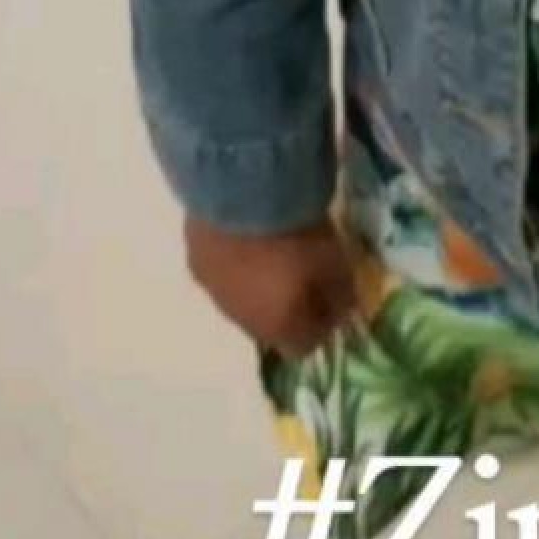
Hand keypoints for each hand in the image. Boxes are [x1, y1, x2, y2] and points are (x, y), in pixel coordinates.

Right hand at [184, 216, 357, 358]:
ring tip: (271, 247)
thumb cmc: (296, 234)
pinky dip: (234, 261)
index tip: (333, 296)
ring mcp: (213, 294)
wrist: (238, 193)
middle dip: (288, 305)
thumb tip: (343, 307)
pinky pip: (220, 272)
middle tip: (303, 270)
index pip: (304, 345)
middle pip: (270, 326)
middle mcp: (240, 321)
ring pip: (241, 300)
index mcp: (277, 327)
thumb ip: (341, 291)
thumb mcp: (336, 261)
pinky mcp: (194, 263)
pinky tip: (245, 232)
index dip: (322, 323)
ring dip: (257, 284)